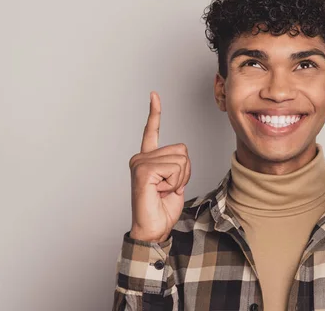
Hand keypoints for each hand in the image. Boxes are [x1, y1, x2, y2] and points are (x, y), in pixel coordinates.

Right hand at [128, 91, 190, 242]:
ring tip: (164, 191)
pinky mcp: (143, 171)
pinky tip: (160, 192)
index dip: (155, 112)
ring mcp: (140, 163)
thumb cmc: (162, 208)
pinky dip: (175, 183)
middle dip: (184, 172)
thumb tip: (181, 158)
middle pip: (182, 150)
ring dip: (180, 179)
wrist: (153, 229)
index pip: (151, 131)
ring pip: (181, 159)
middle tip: (168, 188)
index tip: (154, 95)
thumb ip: (177, 166)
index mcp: (148, 158)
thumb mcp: (176, 182)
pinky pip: (175, 168)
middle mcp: (141, 158)